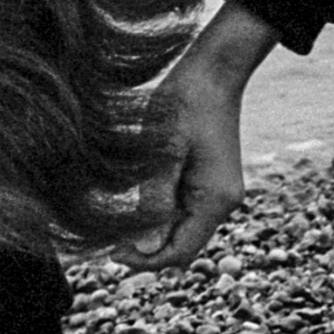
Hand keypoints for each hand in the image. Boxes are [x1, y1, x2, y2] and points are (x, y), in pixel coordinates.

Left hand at [115, 0, 280, 269]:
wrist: (212, 71)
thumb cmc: (184, 103)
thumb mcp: (163, 153)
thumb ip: (156, 202)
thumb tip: (146, 249)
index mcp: (216, 199)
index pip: (182, 252)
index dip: (147, 261)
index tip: (112, 255)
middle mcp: (224, 202)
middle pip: (183, 245)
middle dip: (148, 250)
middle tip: (109, 242)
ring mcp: (219, 192)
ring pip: (183, 230)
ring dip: (153, 233)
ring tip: (119, 224)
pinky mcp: (211, 181)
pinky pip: (185, 211)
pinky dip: (161, 215)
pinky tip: (139, 204)